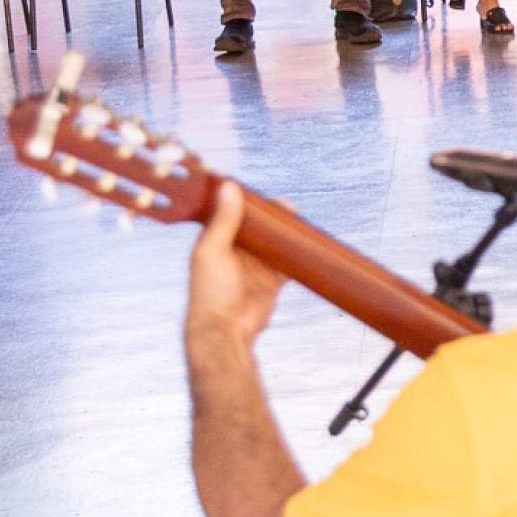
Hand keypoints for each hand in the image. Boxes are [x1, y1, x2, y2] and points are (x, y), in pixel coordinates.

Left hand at [186, 181, 287, 357]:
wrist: (226, 330)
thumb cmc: (210, 292)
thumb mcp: (214, 251)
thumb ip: (223, 220)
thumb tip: (230, 185)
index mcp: (214, 239)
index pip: (231, 212)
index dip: (245, 200)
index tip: (260, 191)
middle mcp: (234, 250)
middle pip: (256, 225)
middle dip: (271, 215)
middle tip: (287, 207)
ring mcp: (254, 265)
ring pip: (273, 241)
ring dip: (285, 232)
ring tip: (298, 221)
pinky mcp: (270, 281)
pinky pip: (287, 263)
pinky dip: (296, 254)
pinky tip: (306, 245)